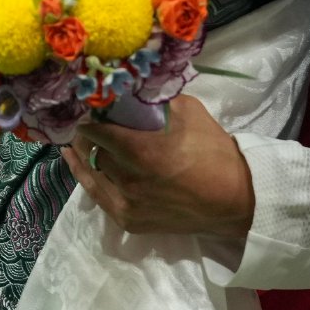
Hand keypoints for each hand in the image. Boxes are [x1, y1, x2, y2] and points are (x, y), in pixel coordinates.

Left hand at [60, 96, 255, 241]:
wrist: (235, 199)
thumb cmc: (214, 151)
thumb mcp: (188, 111)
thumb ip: (155, 101)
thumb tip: (130, 89)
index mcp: (141, 150)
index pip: (97, 129)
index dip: (91, 115)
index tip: (91, 105)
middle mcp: (127, 179)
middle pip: (93, 149)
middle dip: (90, 133)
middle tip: (91, 120)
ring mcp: (126, 203)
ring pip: (93, 170)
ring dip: (88, 153)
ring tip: (81, 138)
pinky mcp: (129, 220)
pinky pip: (97, 195)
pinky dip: (86, 176)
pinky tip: (75, 161)